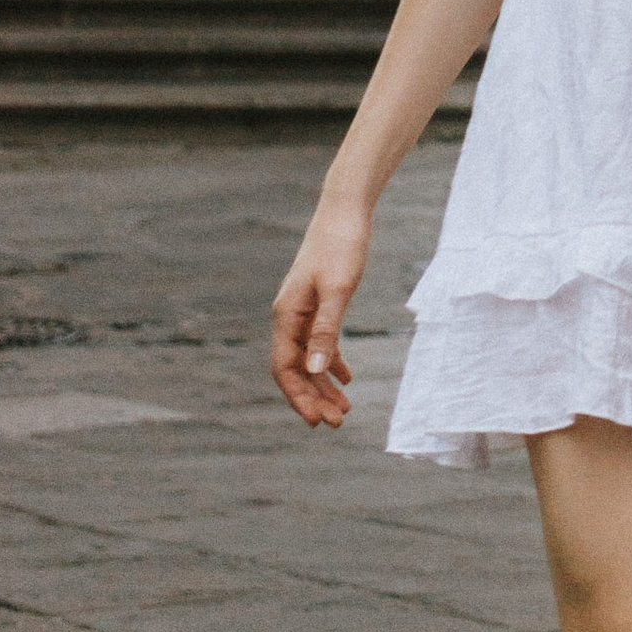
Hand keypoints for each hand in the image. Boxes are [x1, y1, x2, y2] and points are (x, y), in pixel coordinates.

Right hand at [271, 191, 372, 425]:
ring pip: (308, 359)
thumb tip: (314, 371)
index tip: (318, 422)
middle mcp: (288, 316)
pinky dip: (331, 361)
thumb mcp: (338, 289)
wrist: (346, 209)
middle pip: (295, 369)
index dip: (299, 398)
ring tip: (345, 408)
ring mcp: (302, 310)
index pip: (285, 369)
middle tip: (338, 422)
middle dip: (314, 398)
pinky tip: (346, 377)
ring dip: (323, 384)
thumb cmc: (342, 245)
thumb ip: (326, 330)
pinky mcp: (317, 302)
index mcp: (286, 315)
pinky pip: (319, 342)